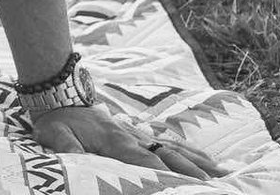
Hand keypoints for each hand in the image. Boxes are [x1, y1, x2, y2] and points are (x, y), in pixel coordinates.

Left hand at [29, 106, 223, 179]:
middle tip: (219, 186)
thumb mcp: (55, 135)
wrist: (58, 94)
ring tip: (224, 174)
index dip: (167, 176)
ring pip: (175, 149)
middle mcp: (134, 137)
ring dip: (199, 162)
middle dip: (194, 172)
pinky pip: (169, 143)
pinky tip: (206, 159)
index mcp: (117, 141)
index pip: (148, 162)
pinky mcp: (139, 133)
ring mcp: (139, 134)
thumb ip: (67, 148)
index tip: (189, 187)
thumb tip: (76, 160)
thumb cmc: (56, 120)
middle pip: (170, 156)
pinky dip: (190, 151)